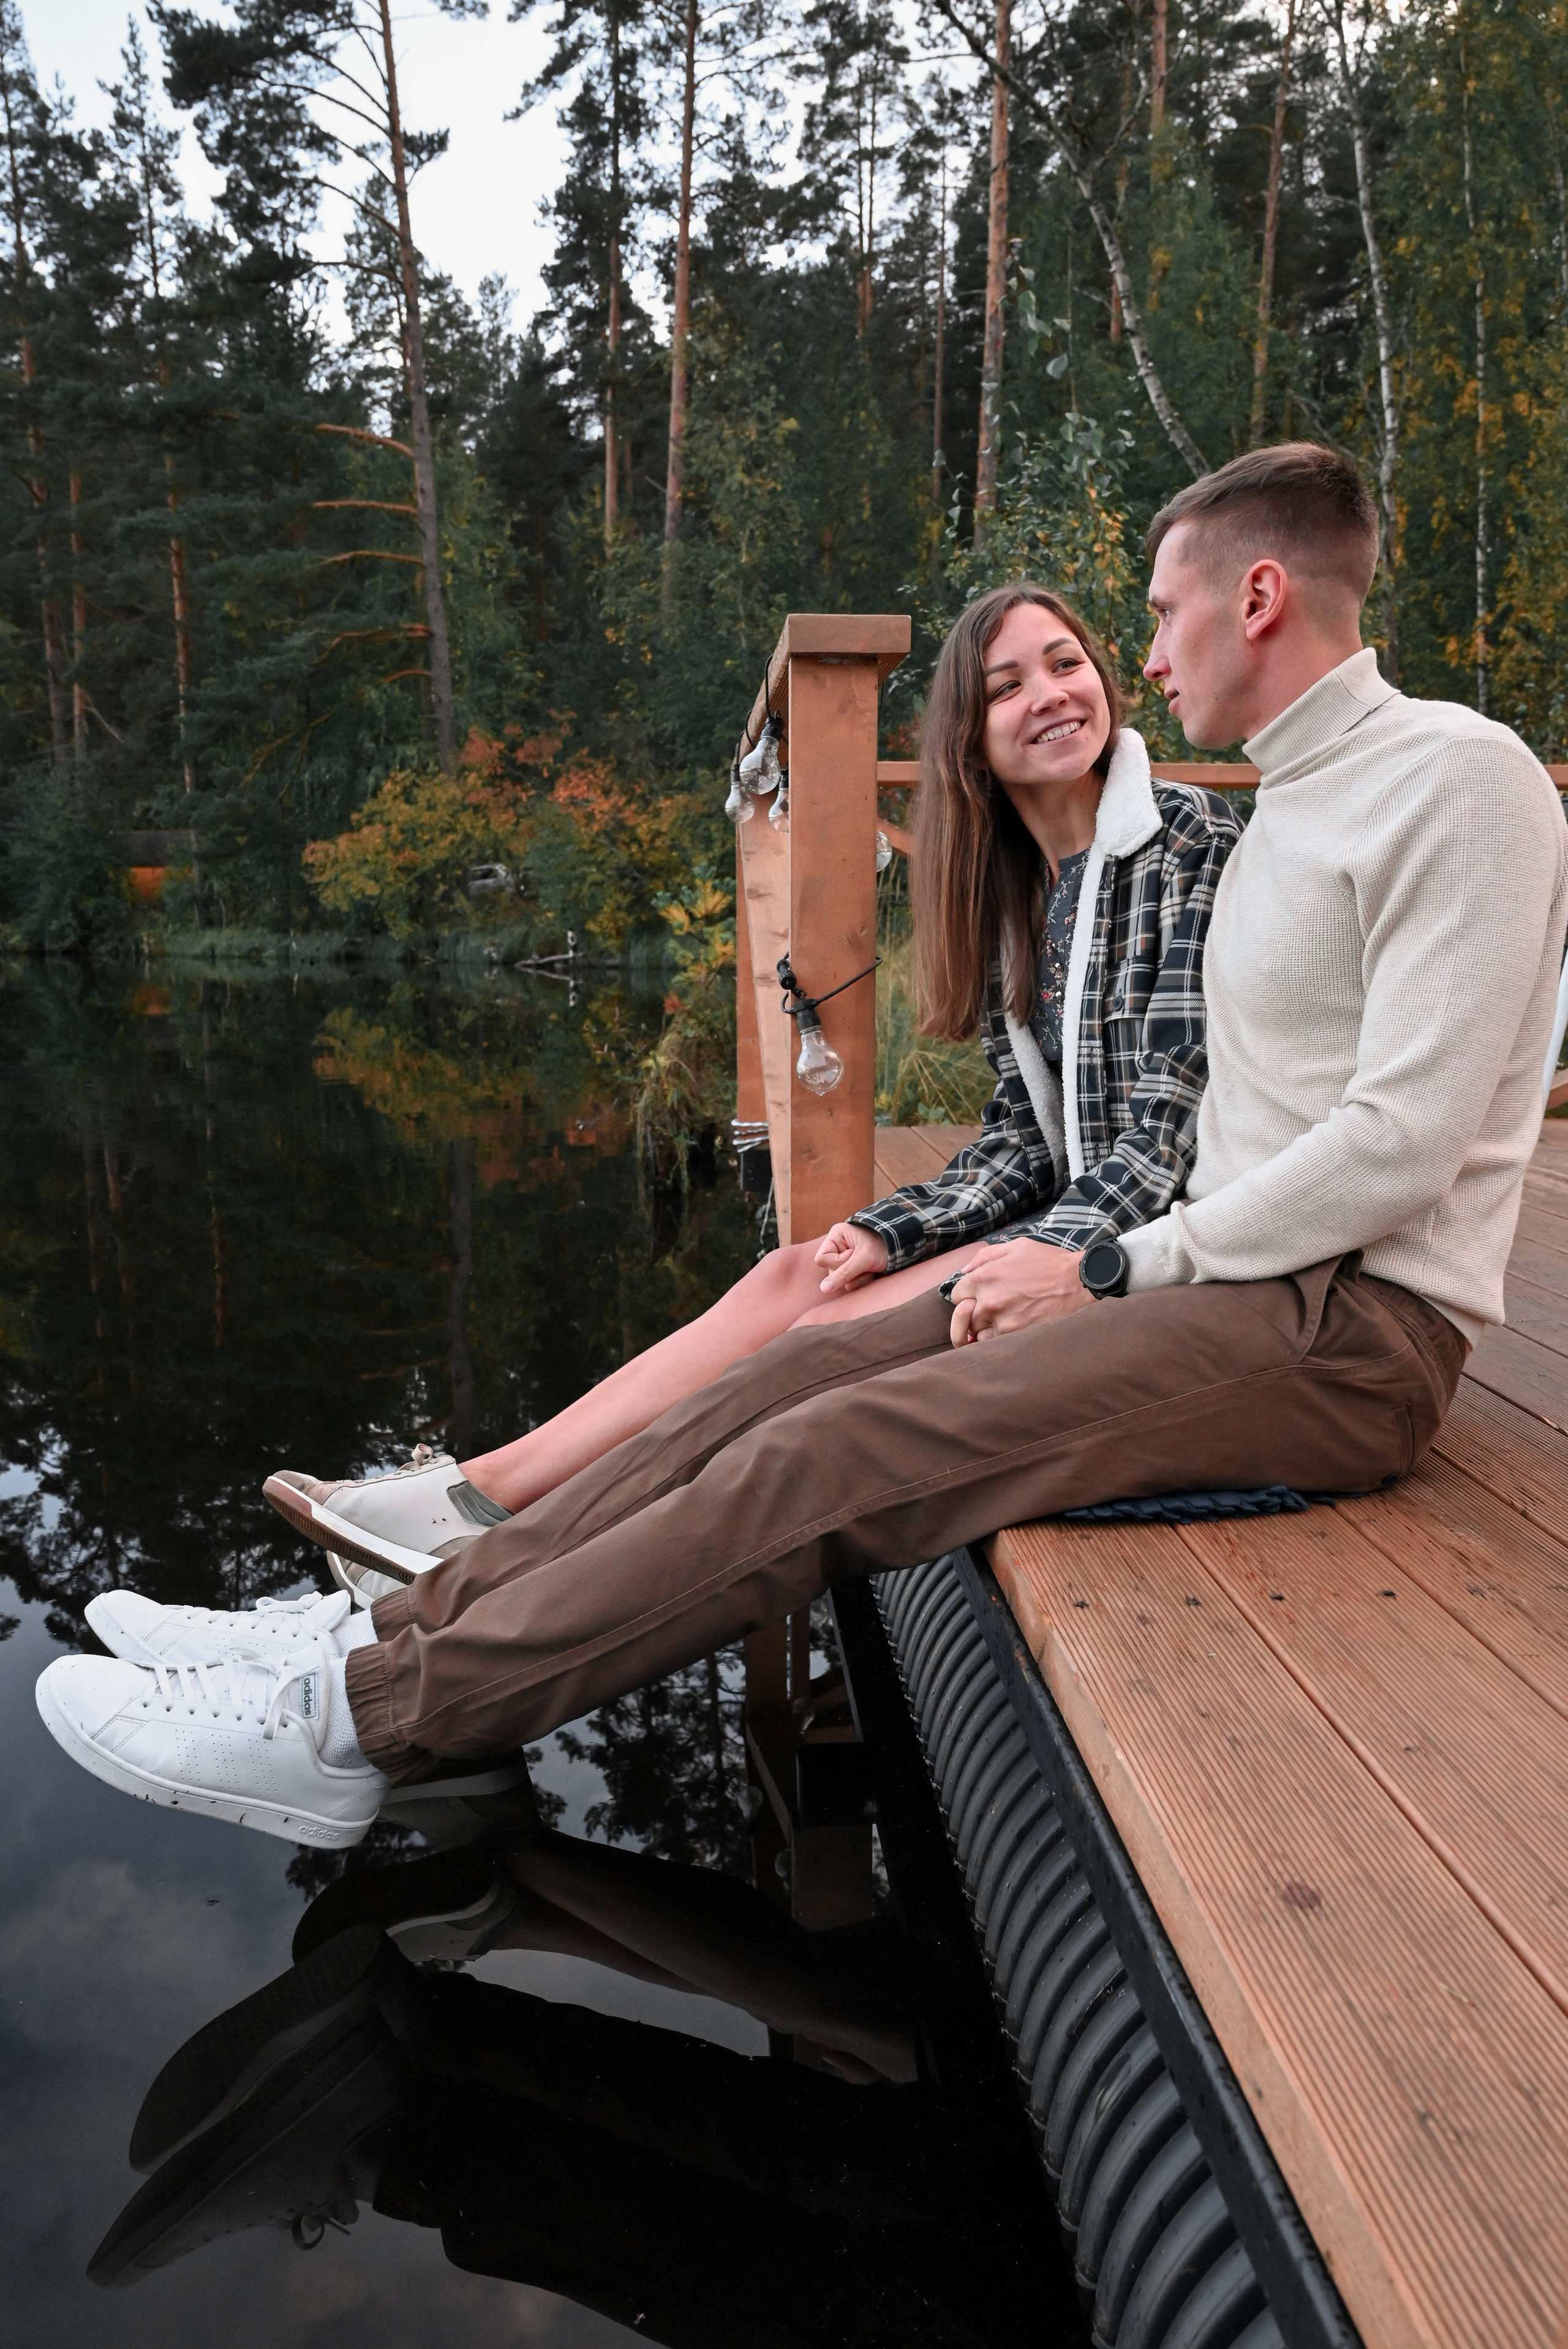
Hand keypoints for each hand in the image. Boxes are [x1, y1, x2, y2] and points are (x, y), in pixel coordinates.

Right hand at [814, 1222, 889, 1296]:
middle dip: (850, 1272)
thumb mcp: (864, 1258)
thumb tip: (823, 1288)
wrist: (904, 1249)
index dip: (837, 1262)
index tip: (853, 1255)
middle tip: (866, 1263)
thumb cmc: (885, 1246)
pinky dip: (863, 1281)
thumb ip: (843, 1273)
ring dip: (858, 1278)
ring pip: (841, 1281)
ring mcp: (845, 1260)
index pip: (821, 1259)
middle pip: (830, 1272)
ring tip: (871, 1268)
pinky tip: (872, 1273)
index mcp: (837, 1236)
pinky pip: (850, 1284)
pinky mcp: (853, 1270)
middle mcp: (838, 1247)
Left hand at [947, 1238, 1089, 1345]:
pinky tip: (1009, 1330)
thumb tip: (964, 1270)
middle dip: (973, 1313)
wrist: (1079, 1282)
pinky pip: (993, 1345)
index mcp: (984, 1277)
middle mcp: (988, 1301)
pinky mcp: (1016, 1337)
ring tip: (1000, 1321)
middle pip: (963, 1317)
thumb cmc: (1050, 1262)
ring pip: (976, 1334)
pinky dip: (997, 1340)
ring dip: (984, 1329)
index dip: (966, 1295)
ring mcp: (1001, 1322)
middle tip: (990, 1309)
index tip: (977, 1296)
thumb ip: (986, 1256)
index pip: (956, 1295)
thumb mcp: (1017, 1246)